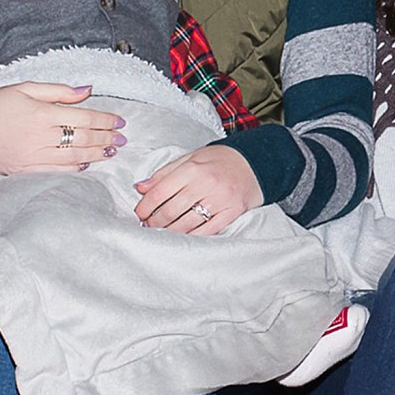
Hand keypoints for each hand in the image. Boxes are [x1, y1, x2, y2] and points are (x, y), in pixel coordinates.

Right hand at [0, 82, 123, 173]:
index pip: (83, 118)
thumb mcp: (24, 88)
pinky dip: (75, 169)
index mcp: (40, 113)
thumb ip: (58, 91)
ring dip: (97, 155)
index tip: (120, 121)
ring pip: (73, 158)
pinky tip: (87, 164)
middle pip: (83, 139)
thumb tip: (87, 90)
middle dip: (107, 138)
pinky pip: (55, 172)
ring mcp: (31, 156)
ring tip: (112, 151)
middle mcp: (38, 136)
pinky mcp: (22, 171)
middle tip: (123, 138)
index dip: (105, 120)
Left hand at [135, 143, 264, 233]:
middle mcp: (206, 183)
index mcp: (193, 167)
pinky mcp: (232, 212)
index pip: (160, 191)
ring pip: (187, 224)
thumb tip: (140, 188)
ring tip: (161, 232)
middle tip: (148, 225)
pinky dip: (191, 236)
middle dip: (155, 221)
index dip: (145, 206)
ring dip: (169, 231)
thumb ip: (165, 173)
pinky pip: (207, 231)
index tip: (139, 213)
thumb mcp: (190, 158)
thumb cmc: (219, 160)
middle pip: (171, 210)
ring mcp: (220, 199)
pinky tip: (182, 236)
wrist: (255, 162)